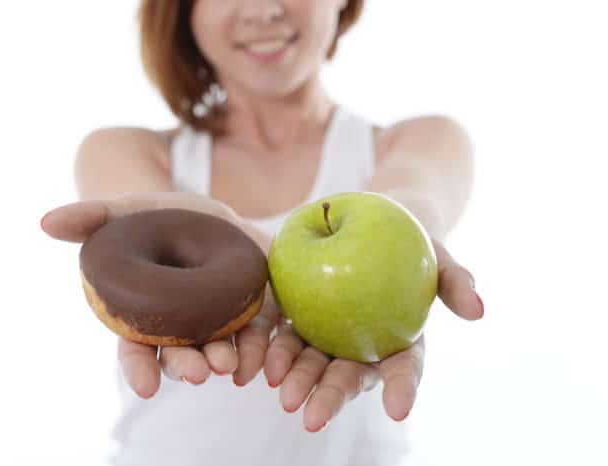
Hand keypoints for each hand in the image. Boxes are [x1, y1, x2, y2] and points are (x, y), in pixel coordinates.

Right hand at [40, 192, 280, 396]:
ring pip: (219, 351)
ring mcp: (215, 322)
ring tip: (231, 365)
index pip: (135, 350)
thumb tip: (45, 222)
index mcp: (145, 314)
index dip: (138, 369)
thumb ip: (90, 219)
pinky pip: (255, 335)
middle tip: (198, 373)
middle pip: (180, 354)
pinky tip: (263, 360)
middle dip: (187, 366)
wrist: (206, 211)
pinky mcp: (249, 310)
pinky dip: (259, 349)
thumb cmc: (157, 217)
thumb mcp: (126, 212)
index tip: (144, 388)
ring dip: (225, 361)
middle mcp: (179, 326)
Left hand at [263, 238, 483, 431]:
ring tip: (280, 393)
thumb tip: (479, 310)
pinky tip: (258, 363)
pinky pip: (284, 332)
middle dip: (330, 397)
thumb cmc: (413, 243)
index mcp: (398, 340)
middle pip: (347, 375)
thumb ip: (457, 282)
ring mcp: (328, 332)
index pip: (404, 369)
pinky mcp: (299, 313)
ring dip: (296, 379)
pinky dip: (271, 348)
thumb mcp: (440, 256)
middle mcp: (361, 345)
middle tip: (312, 417)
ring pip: (311, 361)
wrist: (373, 219)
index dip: (403, 389)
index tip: (398, 411)